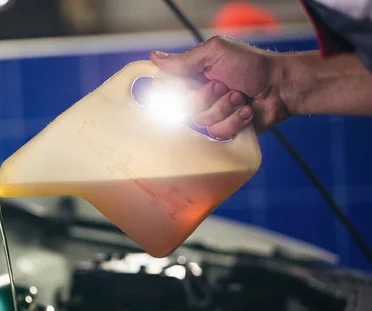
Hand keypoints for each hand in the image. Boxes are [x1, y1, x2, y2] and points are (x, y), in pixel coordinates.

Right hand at [150, 36, 289, 137]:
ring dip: (224, 108)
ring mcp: (212, 112)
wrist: (281, 87)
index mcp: (193, 75)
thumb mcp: (215, 53)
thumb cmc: (252, 65)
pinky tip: (247, 111)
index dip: (175, 88)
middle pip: (182, 106)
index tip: (188, 83)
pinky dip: (235, 120)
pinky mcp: (224, 128)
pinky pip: (217, 132)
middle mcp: (199, 94)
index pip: (166, 86)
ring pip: (200, 121)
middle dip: (206, 96)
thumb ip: (184, 59)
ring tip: (241, 97)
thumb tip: (154, 58)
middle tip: (224, 85)